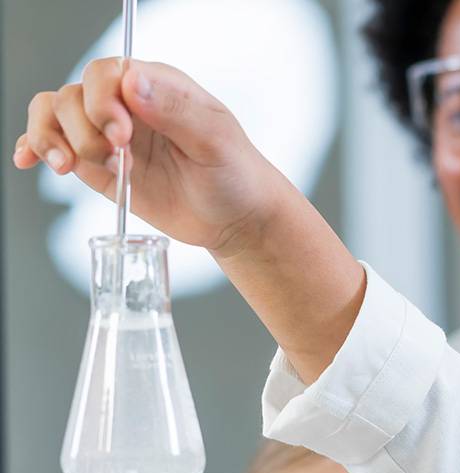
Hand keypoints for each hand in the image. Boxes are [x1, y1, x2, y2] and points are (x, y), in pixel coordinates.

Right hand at [15, 58, 282, 255]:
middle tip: (116, 158)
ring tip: (73, 167)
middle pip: (74, 95)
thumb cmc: (235, 176)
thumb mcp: (216, 142)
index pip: (107, 73)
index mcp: (158, 86)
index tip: (121, 136)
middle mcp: (127, 105)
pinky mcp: (98, 164)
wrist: (236, 218)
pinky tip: (29, 160)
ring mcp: (108, 133)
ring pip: (54, 114)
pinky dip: (35, 147)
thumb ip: (176, 111)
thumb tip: (132, 84)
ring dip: (54, 139)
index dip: (102, 101)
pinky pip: (53, 143)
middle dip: (84, 129)